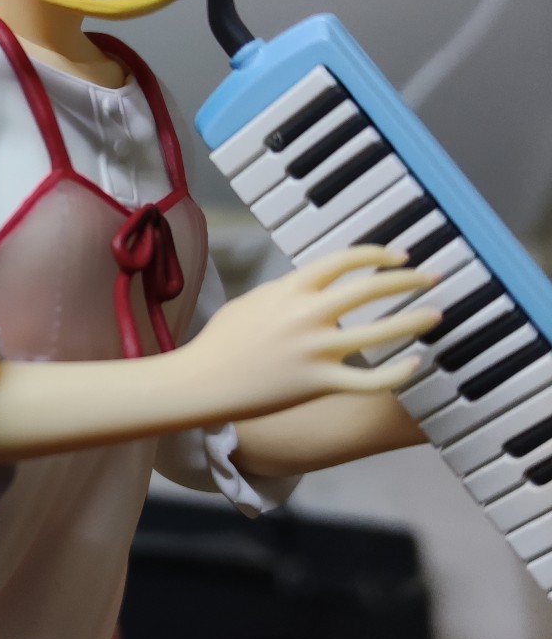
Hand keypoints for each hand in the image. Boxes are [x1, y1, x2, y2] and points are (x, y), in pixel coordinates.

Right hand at [186, 246, 439, 423]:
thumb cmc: (221, 341)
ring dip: (414, 320)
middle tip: (431, 278)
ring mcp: (317, 350)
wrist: (202, 381)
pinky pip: (370, 379)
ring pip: (381, 332)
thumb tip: (315, 289)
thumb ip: (288, 292)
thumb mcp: (253, 301)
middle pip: (371, 288)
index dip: (379, 254)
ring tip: (436, 315)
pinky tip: (415, 365)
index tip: (401, 257)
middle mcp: (309, 314)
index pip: (346, 259)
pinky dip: (397, 373)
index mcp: (292, 288)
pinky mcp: (320, 384)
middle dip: (409, 280)